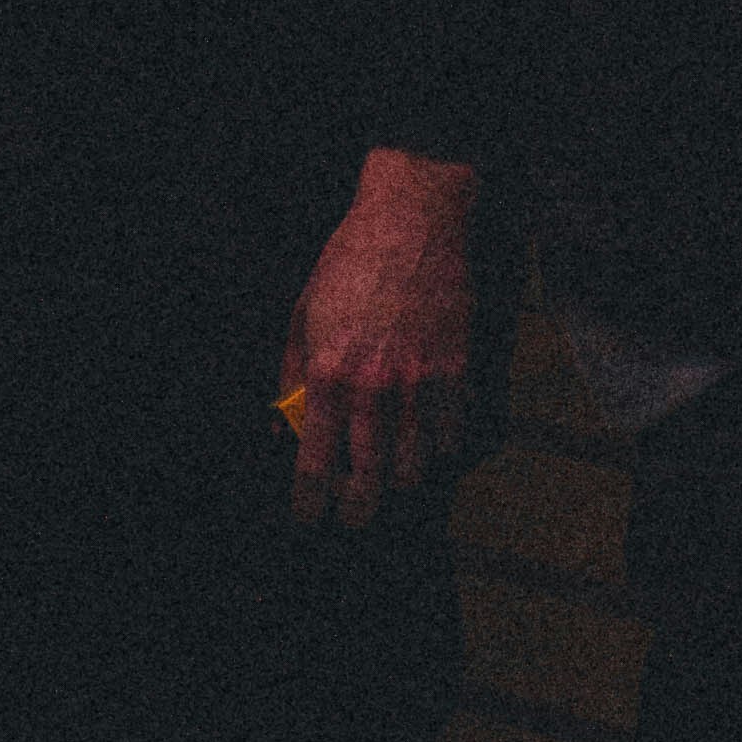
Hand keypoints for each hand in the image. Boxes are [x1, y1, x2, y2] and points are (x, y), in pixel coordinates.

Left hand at [282, 149, 476, 530]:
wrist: (412, 220)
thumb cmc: (349, 263)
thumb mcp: (302, 313)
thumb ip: (292, 374)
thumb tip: (283, 427)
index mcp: (328, 372)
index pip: (316, 462)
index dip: (310, 503)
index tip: (307, 521)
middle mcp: (374, 387)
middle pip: (370, 480)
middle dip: (358, 511)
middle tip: (352, 519)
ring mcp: (420, 383)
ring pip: (415, 468)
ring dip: (400, 485)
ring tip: (389, 483)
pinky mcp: (457, 372)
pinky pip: (451, 437)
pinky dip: (438, 451)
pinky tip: (426, 446)